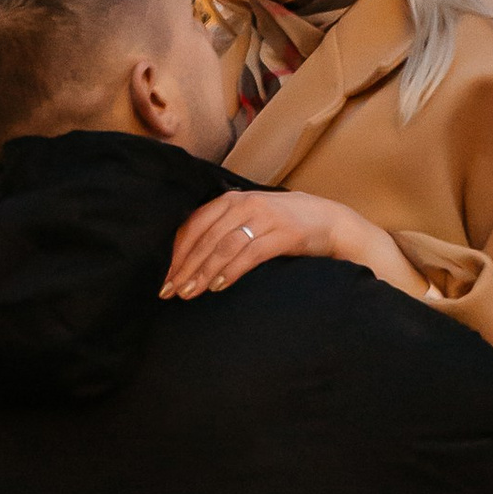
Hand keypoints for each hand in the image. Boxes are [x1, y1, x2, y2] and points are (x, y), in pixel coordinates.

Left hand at [161, 187, 426, 301]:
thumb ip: (222, 228)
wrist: (330, 221)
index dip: (176, 252)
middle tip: (169, 291)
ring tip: (189, 294)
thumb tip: (187, 256)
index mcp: (231, 199)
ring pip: (224, 246)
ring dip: (203, 272)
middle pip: (205, 238)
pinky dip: (232, 271)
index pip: (194, 225)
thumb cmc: (283, 223)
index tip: (162, 277)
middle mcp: (245, 203)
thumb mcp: (250, 218)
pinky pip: (251, 253)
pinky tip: (219, 286)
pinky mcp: (284, 234)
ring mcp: (265, 217)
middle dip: (185, 267)